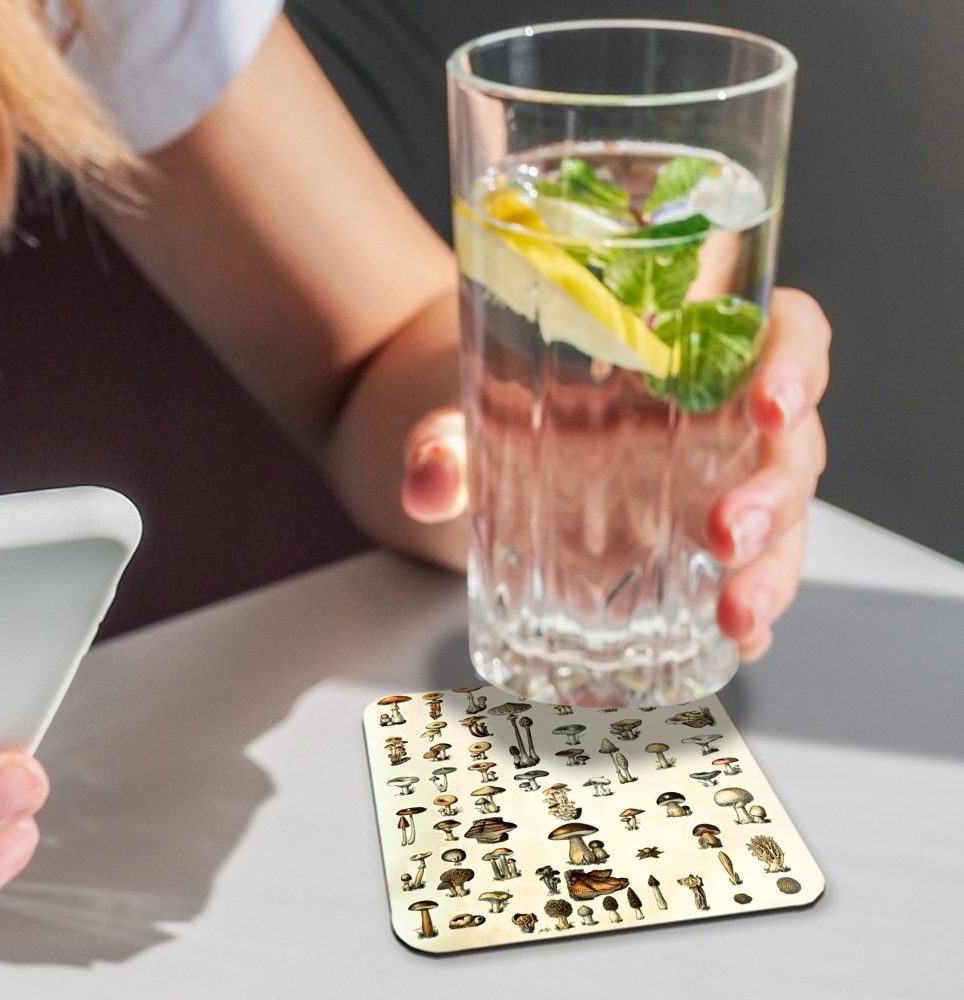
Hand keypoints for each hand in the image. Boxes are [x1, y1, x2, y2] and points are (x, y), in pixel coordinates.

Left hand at [400, 287, 829, 660]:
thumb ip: (443, 439)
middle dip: (775, 495)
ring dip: (773, 571)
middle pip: (791, 445)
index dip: (797, 360)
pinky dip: (753, 614)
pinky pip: (745, 577)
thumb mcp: (464, 409)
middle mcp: (719, 420)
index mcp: (688, 353)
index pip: (783, 332)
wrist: (470, 445)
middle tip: (729, 535)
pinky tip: (740, 644)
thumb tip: (427, 482)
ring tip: (737, 616)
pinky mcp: (696, 550)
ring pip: (784, 522)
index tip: (770, 401)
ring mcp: (715, 488)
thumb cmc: (494, 400)